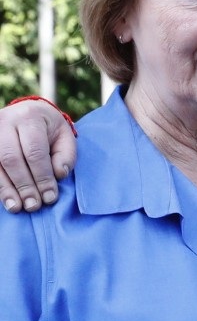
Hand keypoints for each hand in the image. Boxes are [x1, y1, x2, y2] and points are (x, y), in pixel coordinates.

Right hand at [0, 97, 75, 213]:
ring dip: (6, 189)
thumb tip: (58, 175)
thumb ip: (66, 155)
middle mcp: (4, 122)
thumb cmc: (49, 129)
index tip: (50, 197)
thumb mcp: (64, 136)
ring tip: (17, 207)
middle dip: (24, 185)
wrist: (26, 113)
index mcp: (29, 117)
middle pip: (11, 158)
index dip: (42, 177)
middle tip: (34, 206)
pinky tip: (6, 199)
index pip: (34, 151)